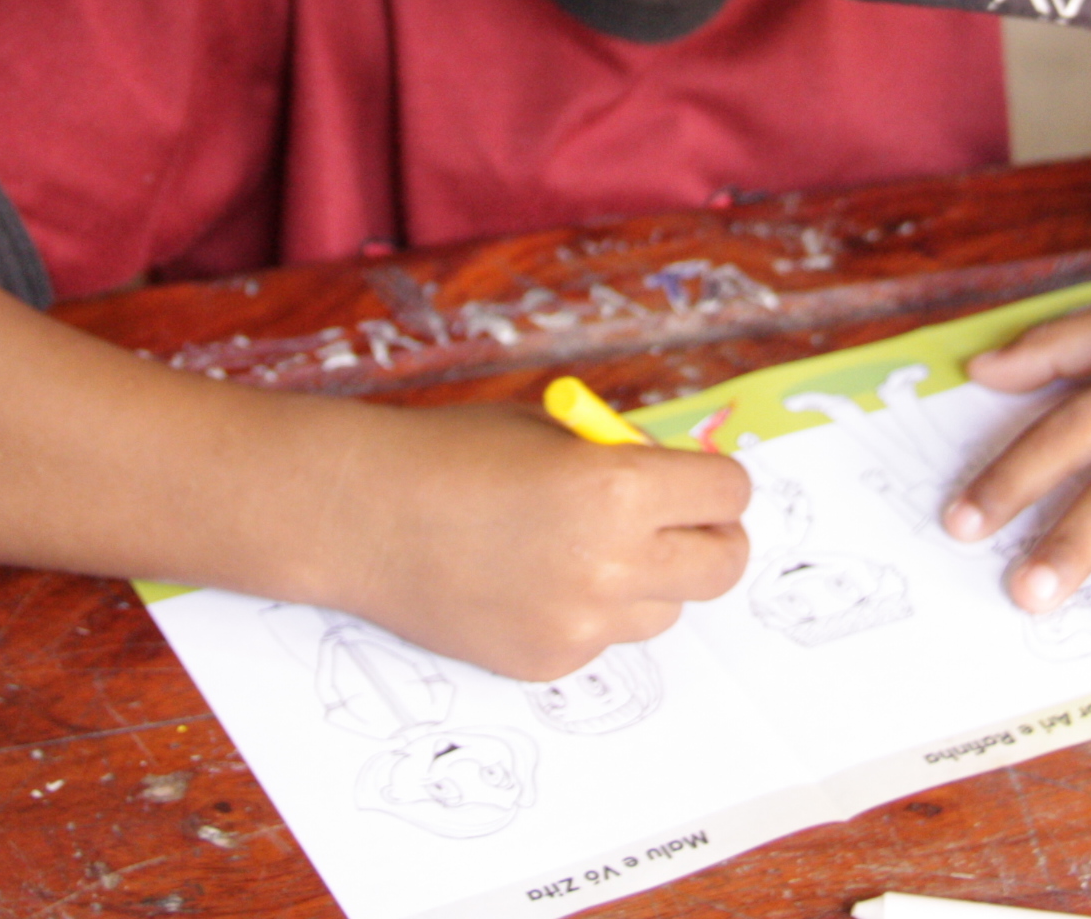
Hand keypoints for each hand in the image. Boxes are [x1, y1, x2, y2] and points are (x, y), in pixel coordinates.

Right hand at [326, 400, 751, 680]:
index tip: (699, 482)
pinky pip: (603, 639)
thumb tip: (680, 487)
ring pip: (665, 610)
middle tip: (686, 526)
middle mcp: (613, 563)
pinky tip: (529, 580)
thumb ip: (624, 458)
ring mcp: (582, 622)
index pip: (729, 495)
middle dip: (713, 539)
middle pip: (722, 567)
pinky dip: (587, 611)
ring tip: (582, 549)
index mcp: (621, 486)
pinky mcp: (549, 661)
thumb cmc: (451, 453)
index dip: (715, 483)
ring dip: (648, 580)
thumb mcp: (554, 429)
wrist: (361, 514)